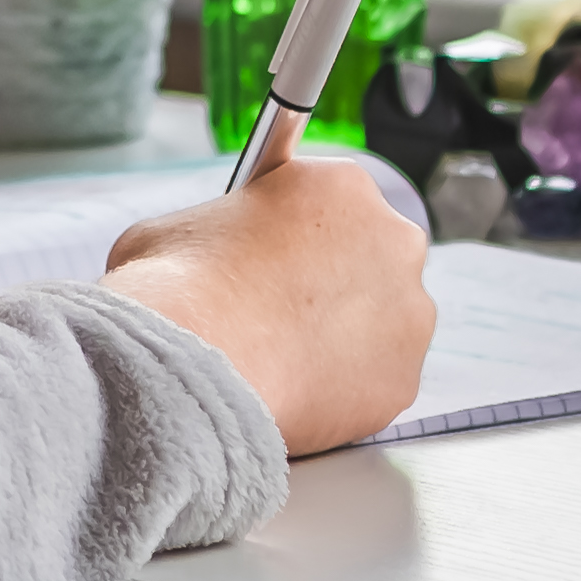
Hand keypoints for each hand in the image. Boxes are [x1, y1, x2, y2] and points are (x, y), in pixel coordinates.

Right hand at [101, 150, 437, 455]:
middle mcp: (393, 239)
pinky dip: (341, 394)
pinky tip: (295, 395)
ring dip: (344, 341)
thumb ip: (205, 236)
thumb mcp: (172, 230)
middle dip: (333, 287)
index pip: (331, 204)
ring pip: (380, 328)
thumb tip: (192, 259)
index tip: (280, 259)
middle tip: (281, 315)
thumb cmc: (177, 287)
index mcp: (341, 185)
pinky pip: (372, 386)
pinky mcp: (403, 379)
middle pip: (369, 262)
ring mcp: (408, 312)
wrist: (196, 360)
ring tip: (282, 362)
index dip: (298, 236)